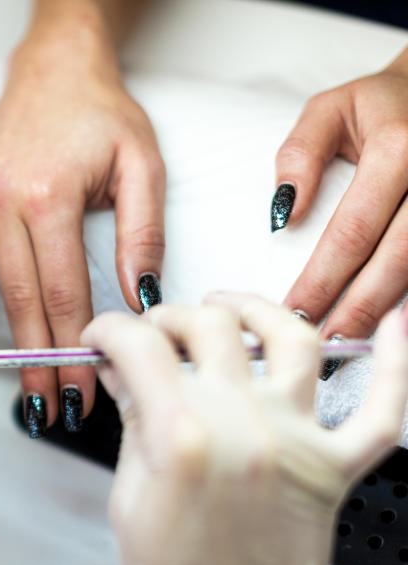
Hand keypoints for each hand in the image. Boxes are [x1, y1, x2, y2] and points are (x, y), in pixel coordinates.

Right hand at [0, 14, 164, 433]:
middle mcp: (0, 200)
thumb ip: (141, 233)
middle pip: (14, 299)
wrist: (55, 66)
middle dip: (27, 361)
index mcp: (50, 197)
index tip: (78, 393)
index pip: (62, 294)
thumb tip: (140, 297)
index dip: (71, 351)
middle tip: (38, 411)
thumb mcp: (141, 165)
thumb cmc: (99, 114)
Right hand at [81, 293, 407, 564]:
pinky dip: (394, 363)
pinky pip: (381, 408)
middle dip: (167, 319)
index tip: (104, 338)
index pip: (139, 345)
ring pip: (291, 337)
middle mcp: (243, 427)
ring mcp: (295, 444)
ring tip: (232, 307)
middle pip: (208, 325)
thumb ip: (134, 419)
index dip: (109, 330)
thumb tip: (126, 372)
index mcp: (181, 435)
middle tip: (151, 337)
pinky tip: (390, 330)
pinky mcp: (334, 471)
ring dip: (255, 307)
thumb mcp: (130, 493)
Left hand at [275, 47, 407, 355]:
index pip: (353, 230)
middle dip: (359, 308)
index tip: (294, 312)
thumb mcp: (327, 110)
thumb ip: (299, 155)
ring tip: (350, 339)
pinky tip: (386, 320)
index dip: (323, 279)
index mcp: (398, 149)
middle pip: (396, 258)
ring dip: (386, 309)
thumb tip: (283, 215)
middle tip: (324, 343)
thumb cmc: (375, 105)